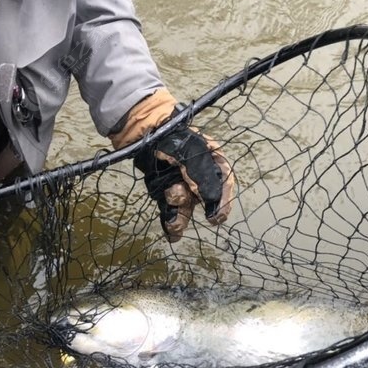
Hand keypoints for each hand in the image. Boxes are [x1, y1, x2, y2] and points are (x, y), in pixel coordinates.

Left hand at [109, 89, 234, 242]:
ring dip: (181, 218)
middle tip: (207, 221)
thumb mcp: (191, 153)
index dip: (223, 201)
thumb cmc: (172, 137)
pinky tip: (172, 235)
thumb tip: (211, 202)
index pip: (224, 183)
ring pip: (185, 208)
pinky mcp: (164, 191)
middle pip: (204, 200)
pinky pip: (169, 210)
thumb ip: (202, 177)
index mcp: (212, 161)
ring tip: (174, 225)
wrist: (143, 132)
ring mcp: (181, 185)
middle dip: (202, 211)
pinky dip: (170, 223)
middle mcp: (198, 176)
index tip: (217, 217)